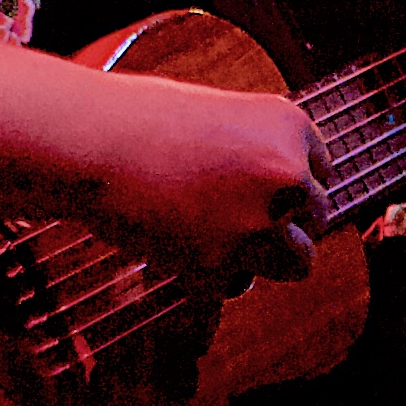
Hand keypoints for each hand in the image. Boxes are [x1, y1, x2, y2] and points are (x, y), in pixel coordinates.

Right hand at [85, 72, 336, 293]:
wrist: (86, 140)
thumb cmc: (139, 121)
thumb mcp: (219, 117)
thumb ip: (259, 152)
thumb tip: (285, 201)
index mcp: (290, 125)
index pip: (319, 172)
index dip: (285, 186)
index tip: (251, 189)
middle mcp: (288, 173)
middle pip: (317, 219)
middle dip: (280, 224)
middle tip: (228, 217)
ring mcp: (259, 222)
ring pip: (298, 262)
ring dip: (264, 259)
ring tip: (215, 243)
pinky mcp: (223, 265)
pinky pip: (238, 288)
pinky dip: (214, 282)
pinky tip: (180, 255)